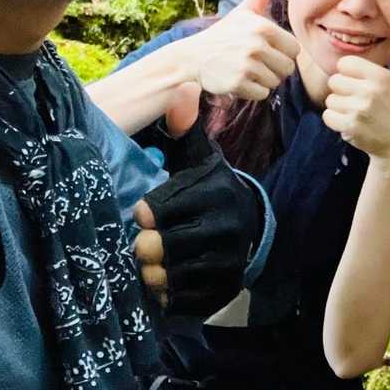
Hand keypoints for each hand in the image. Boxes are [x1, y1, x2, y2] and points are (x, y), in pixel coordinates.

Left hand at [133, 86, 261, 314]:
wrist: (249, 228)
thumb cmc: (209, 189)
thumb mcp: (200, 158)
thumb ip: (187, 128)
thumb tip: (185, 87)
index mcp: (215, 191)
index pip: (157, 210)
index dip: (143, 215)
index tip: (140, 215)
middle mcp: (227, 227)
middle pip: (161, 247)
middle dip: (144, 249)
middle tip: (141, 246)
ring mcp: (228, 261)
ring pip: (171, 277)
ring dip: (153, 276)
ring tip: (149, 267)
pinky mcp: (226, 289)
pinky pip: (185, 302)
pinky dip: (169, 298)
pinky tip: (166, 286)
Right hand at [187, 0, 299, 100]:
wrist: (193, 57)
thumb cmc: (224, 33)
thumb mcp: (243, 11)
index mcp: (263, 27)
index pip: (295, 49)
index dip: (284, 53)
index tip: (268, 50)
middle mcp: (256, 45)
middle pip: (288, 68)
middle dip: (276, 69)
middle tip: (257, 63)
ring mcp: (246, 65)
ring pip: (275, 82)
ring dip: (264, 80)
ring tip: (247, 70)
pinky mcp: (237, 84)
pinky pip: (263, 94)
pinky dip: (254, 92)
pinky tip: (240, 80)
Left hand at [322, 37, 389, 161]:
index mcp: (380, 75)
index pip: (345, 64)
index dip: (350, 74)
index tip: (362, 84)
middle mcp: (370, 90)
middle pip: (334, 81)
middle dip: (344, 92)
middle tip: (361, 102)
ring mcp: (359, 108)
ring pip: (330, 100)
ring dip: (340, 108)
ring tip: (359, 114)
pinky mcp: (350, 125)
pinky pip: (328, 116)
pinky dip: (336, 122)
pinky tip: (352, 124)